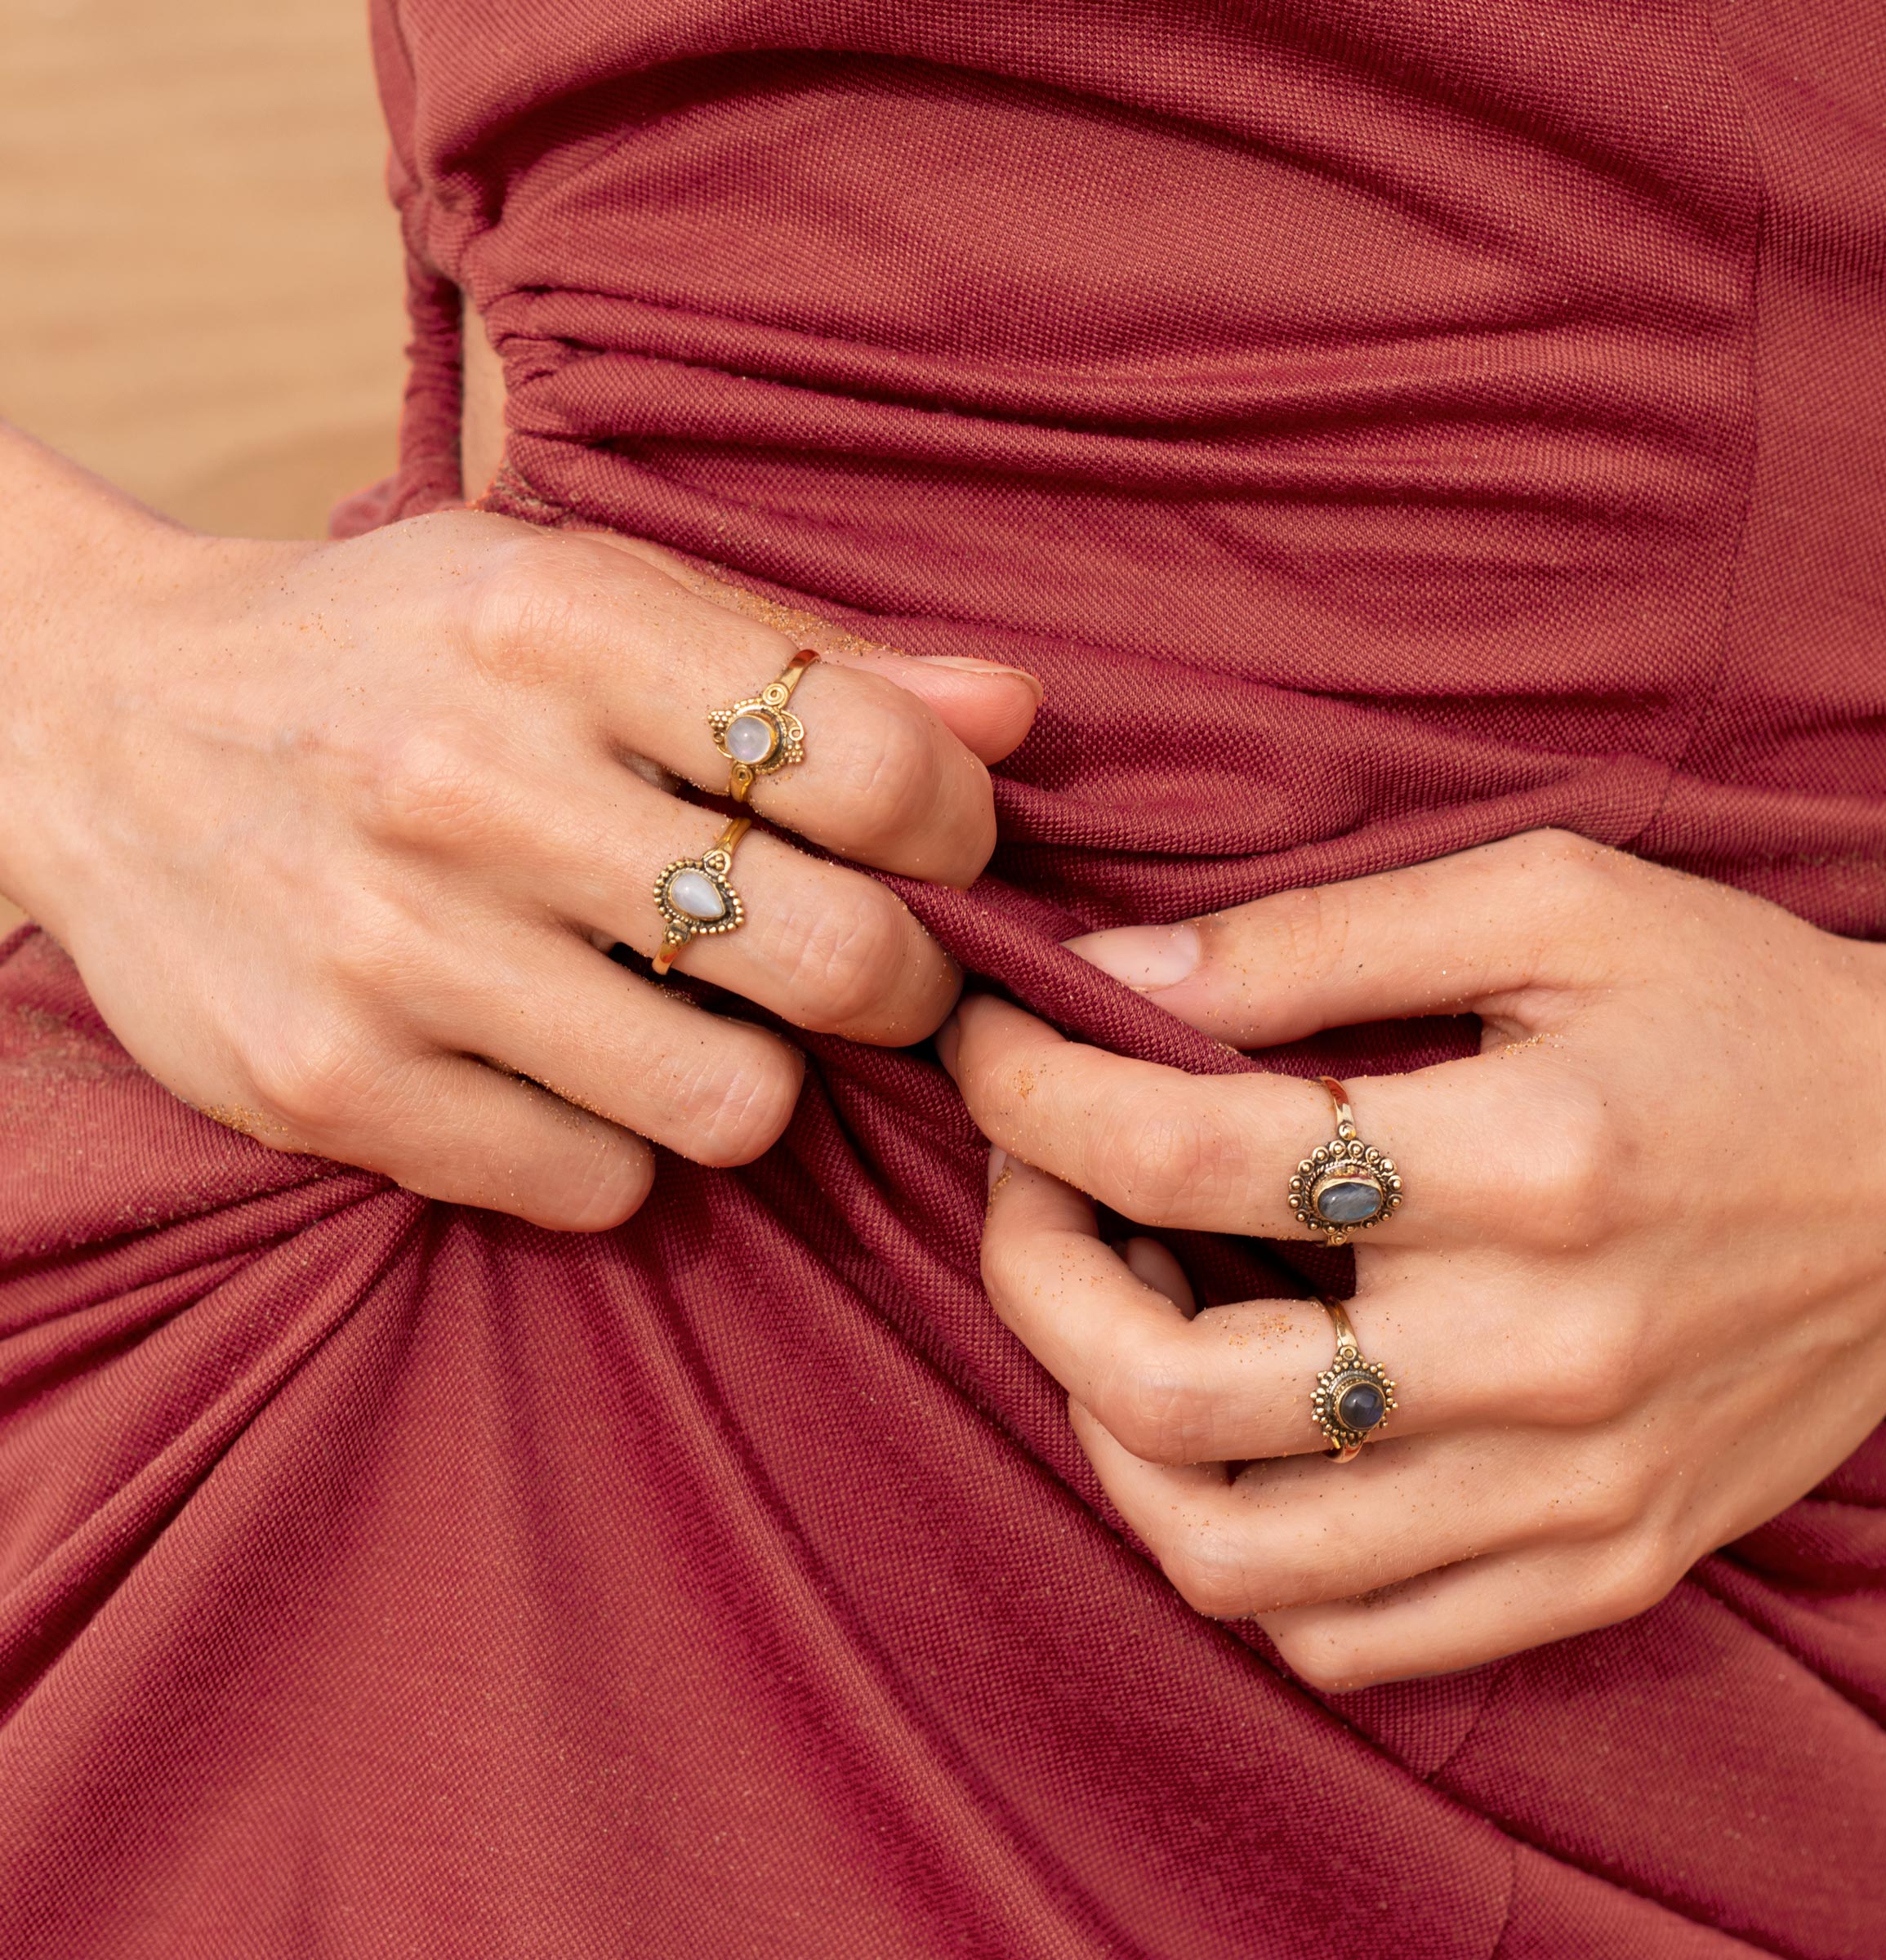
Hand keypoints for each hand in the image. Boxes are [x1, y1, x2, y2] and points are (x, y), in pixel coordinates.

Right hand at [1, 432, 1037, 1226]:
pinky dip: (624, 1146)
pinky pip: (601, 1187)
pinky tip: (574, 1067)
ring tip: (700, 1015)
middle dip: (900, 984)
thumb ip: (805, 657)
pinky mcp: (330, 1089)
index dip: (956, 831)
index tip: (934, 851)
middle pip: (837, 960)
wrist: (105, 725)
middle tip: (864, 968)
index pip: (874, 768)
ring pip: (735, 1107)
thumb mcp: (584, 591)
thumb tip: (1014, 717)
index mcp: (554, 623)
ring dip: (758, 1076)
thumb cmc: (399, 654)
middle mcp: (468, 784)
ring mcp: (389, 952)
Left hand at [936, 832, 1885, 1685]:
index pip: (1185, 1149)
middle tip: (1026, 1182)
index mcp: (1529, 1160)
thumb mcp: (1547, 901)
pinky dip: (1235, 1557)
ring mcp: (1573, 1495)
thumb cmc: (1740, 1005)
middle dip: (1026, 1274)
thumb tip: (1107, 974)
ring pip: (1235, 1559)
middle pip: (1170, 1389)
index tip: (989, 1045)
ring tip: (1108, 1314)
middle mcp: (1545, 1357)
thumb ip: (1315, 938)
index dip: (1034, 1094)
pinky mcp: (1603, 1566)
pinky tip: (1226, 1434)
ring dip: (1105, 1435)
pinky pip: (1354, 1640)